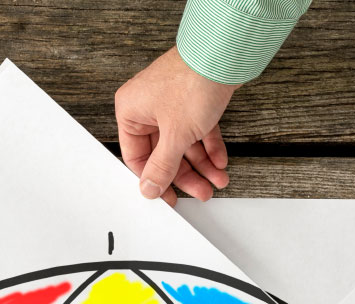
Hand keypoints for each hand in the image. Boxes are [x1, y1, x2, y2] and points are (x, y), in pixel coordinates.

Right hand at [116, 48, 234, 205]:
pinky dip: (209, 146)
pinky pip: (198, 131)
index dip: (154, 180)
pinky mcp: (192, 100)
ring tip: (217, 180)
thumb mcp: (175, 135)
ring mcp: (171, 103)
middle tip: (200, 191)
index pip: (137, 156)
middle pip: (164, 153)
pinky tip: (220, 161)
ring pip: (183, 143)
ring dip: (202, 164)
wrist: (223, 54)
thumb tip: (149, 187)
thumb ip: (162, 166)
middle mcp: (148, 106)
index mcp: (131, 111)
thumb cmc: (192, 81)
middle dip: (186, 175)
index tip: (168, 197)